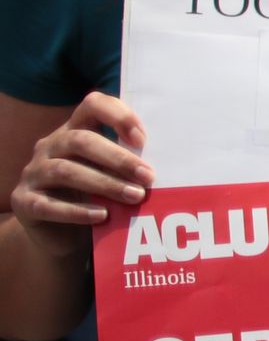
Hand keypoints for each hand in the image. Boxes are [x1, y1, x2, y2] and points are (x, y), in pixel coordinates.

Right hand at [10, 91, 151, 255]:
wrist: (59, 235)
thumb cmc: (94, 198)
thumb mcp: (110, 176)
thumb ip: (129, 166)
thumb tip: (172, 166)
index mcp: (74, 131)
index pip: (92, 105)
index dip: (118, 116)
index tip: (143, 138)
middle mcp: (50, 146)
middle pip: (81, 141)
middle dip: (118, 158)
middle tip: (149, 177)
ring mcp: (33, 173)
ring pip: (66, 171)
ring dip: (104, 184)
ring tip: (135, 197)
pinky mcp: (24, 201)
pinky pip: (48, 204)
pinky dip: (77, 211)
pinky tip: (103, 216)